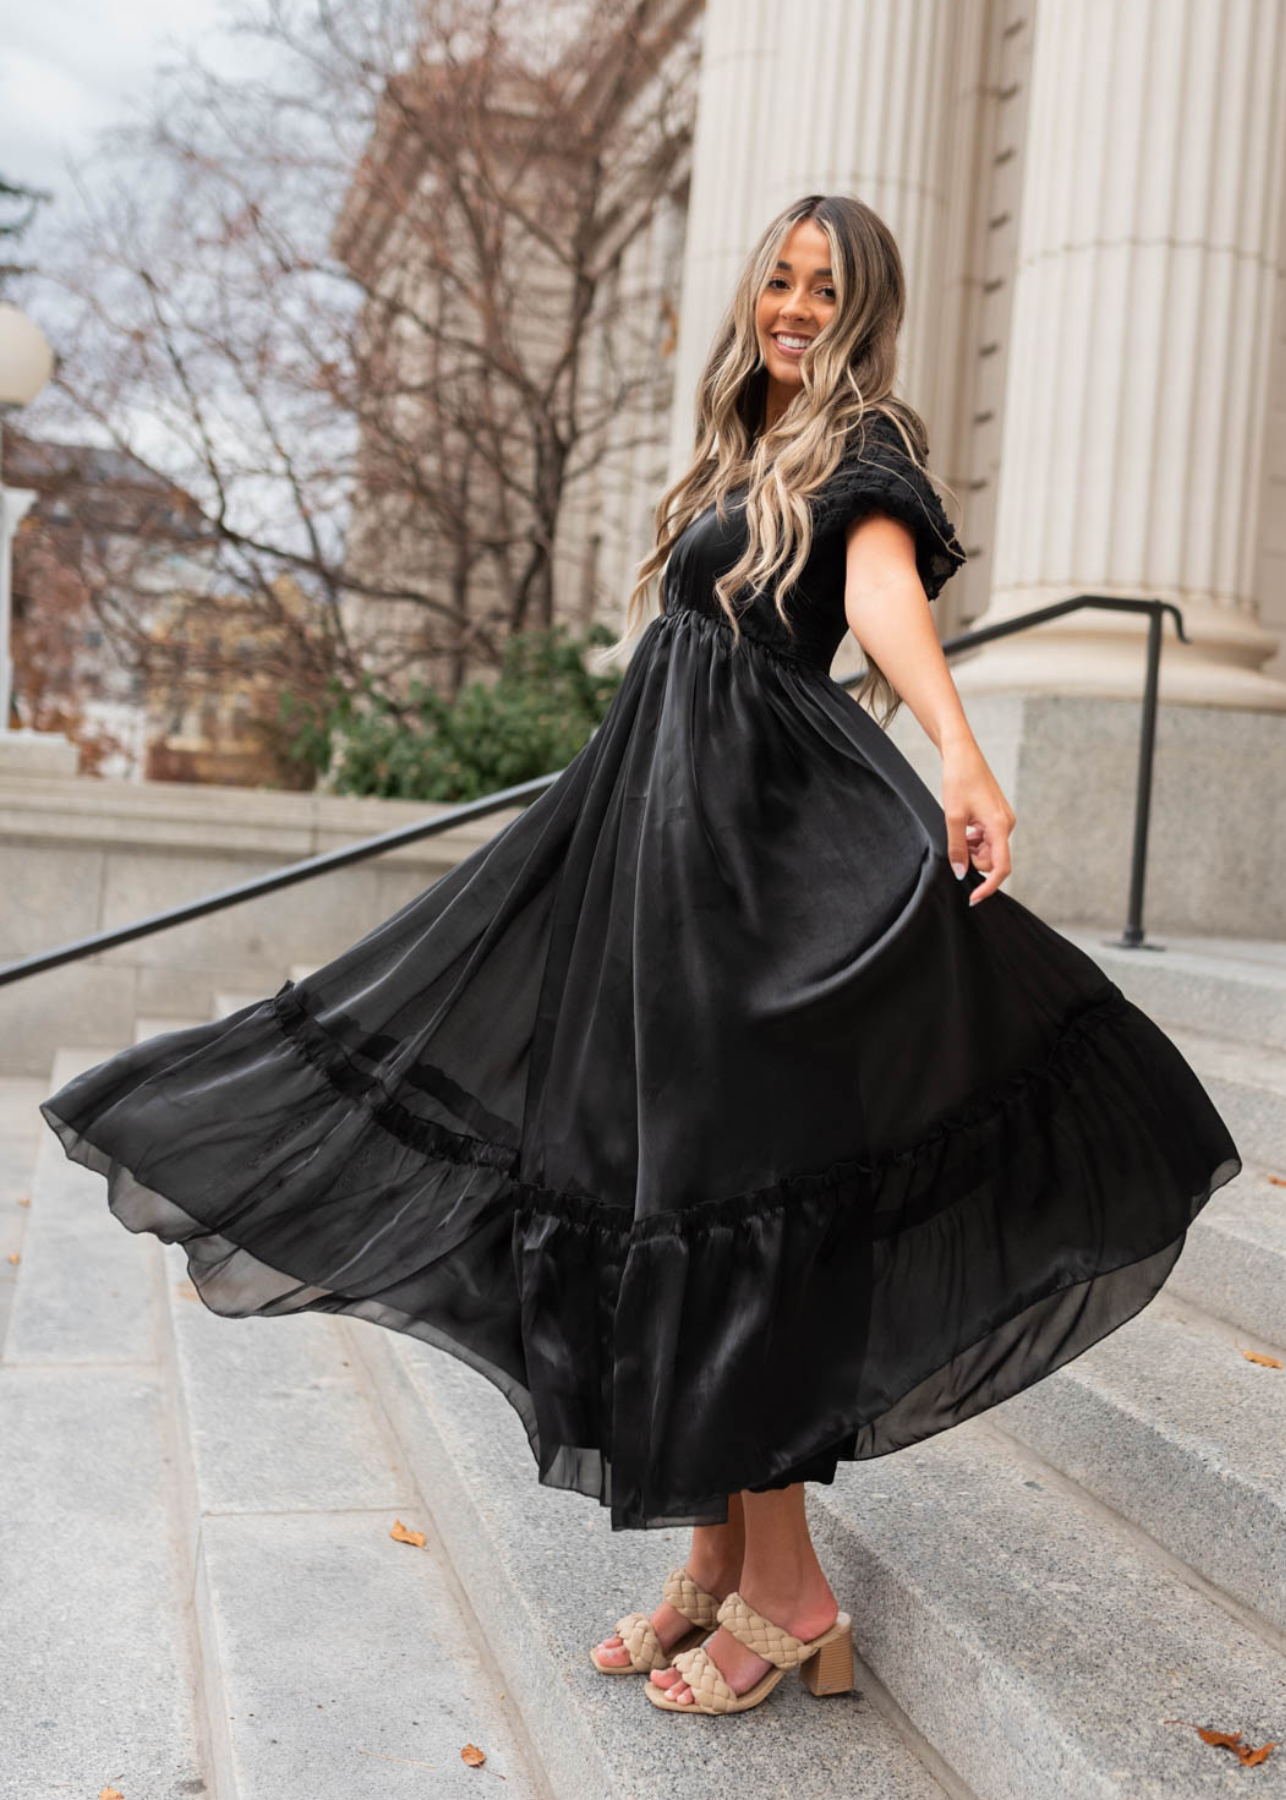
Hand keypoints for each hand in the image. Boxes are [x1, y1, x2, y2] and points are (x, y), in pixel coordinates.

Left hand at [941, 740, 1015, 905]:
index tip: (973, 898)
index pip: (1001, 867)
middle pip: (992, 859)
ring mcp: (1002, 820)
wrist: (962, 754)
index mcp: (1000, 826)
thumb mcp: (952, 817)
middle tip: (954, 847)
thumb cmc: (959, 780)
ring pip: (988, 850)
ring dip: (972, 850)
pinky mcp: (996, 816)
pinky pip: (987, 839)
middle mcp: (1006, 825)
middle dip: (973, 861)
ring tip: (956, 832)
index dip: (988, 886)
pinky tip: (961, 828)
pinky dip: (973, 841)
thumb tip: (960, 873)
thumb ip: (957, 847)